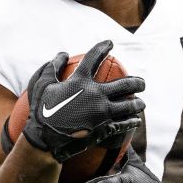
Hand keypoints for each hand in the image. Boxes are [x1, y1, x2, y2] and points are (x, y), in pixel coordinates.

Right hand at [22, 40, 144, 161]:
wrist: (44, 139)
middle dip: (137, 82)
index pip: (94, 57)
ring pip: (129, 105)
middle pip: (125, 84)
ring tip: (141, 103)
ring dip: (137, 103)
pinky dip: (131, 122)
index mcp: (80, 80)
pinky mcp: (104, 128)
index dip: (103, 47)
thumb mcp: (41, 85)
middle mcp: (95, 94)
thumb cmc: (40, 111)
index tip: (110, 43)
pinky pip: (123, 124)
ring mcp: (101, 112)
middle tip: (142, 83)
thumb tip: (63, 54)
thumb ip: (52, 67)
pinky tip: (136, 120)